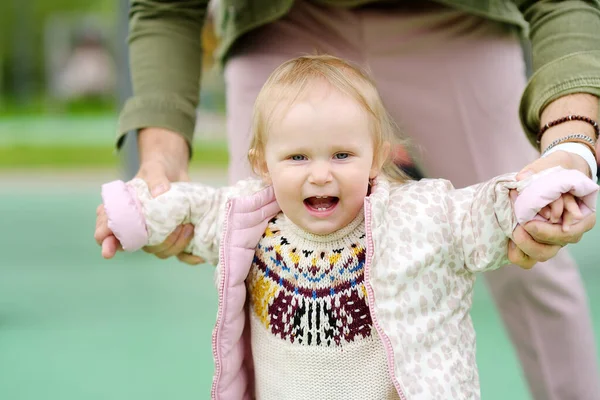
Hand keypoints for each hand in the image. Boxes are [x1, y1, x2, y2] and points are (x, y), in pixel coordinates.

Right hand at [94, 128, 204, 264]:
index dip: (106, 243)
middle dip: (156, 243)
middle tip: (176, 227)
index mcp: (121, 212)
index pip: (105, 231)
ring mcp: (154, 234)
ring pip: (159, 251)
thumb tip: (159, 192)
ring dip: (174, 244)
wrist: (176, 172)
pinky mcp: (172, 236)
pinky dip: (187, 256)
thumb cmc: (157, 170)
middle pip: (137, 247)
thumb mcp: (155, 169)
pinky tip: (198, 255)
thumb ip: (155, 177)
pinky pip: (177, 254)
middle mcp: (135, 227)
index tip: (108, 251)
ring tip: (187, 226)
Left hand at [507, 151, 595, 267]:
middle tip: (515, 229)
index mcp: (582, 217)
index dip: (547, 232)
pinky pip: (528, 257)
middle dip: (531, 241)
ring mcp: (553, 239)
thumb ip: (540, 169)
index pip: (568, 233)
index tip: (528, 223)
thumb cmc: (560, 168)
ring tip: (510, 233)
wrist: (556, 173)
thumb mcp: (555, 163)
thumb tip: (522, 178)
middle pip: (552, 248)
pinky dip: (517, 253)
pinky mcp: (538, 241)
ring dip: (523, 247)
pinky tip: (507, 242)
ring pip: (540, 255)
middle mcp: (569, 232)